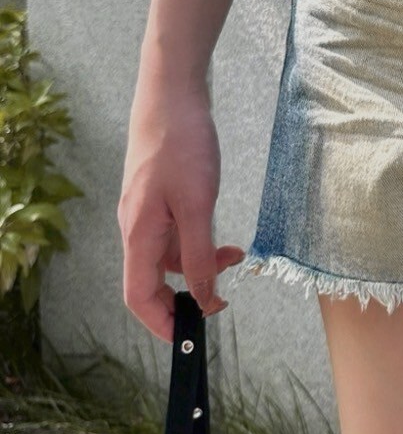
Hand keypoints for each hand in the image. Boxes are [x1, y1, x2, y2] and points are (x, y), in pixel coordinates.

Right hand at [118, 74, 244, 343]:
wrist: (173, 95)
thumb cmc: (182, 144)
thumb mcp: (197, 203)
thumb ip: (199, 253)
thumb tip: (203, 296)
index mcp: (139, 234)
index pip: (139, 297)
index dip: (161, 323)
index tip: (190, 337)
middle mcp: (136, 228)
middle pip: (152, 281)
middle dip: (185, 296)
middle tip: (221, 300)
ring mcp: (146, 212)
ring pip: (168, 257)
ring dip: (199, 265)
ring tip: (235, 257)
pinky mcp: (159, 196)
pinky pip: (175, 234)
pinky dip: (198, 242)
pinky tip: (222, 235)